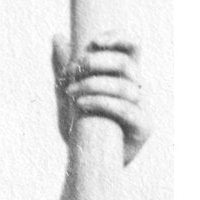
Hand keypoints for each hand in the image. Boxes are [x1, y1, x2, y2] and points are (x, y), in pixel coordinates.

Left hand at [53, 32, 149, 164]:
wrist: (85, 163)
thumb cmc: (80, 126)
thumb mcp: (67, 94)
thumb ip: (64, 68)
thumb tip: (58, 36)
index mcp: (124, 76)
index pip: (131, 47)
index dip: (118, 38)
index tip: (94, 41)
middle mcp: (136, 88)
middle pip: (127, 63)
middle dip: (98, 62)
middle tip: (74, 69)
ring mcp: (141, 108)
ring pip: (125, 86)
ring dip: (94, 85)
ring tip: (71, 92)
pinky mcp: (142, 127)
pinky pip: (126, 110)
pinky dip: (101, 103)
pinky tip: (82, 104)